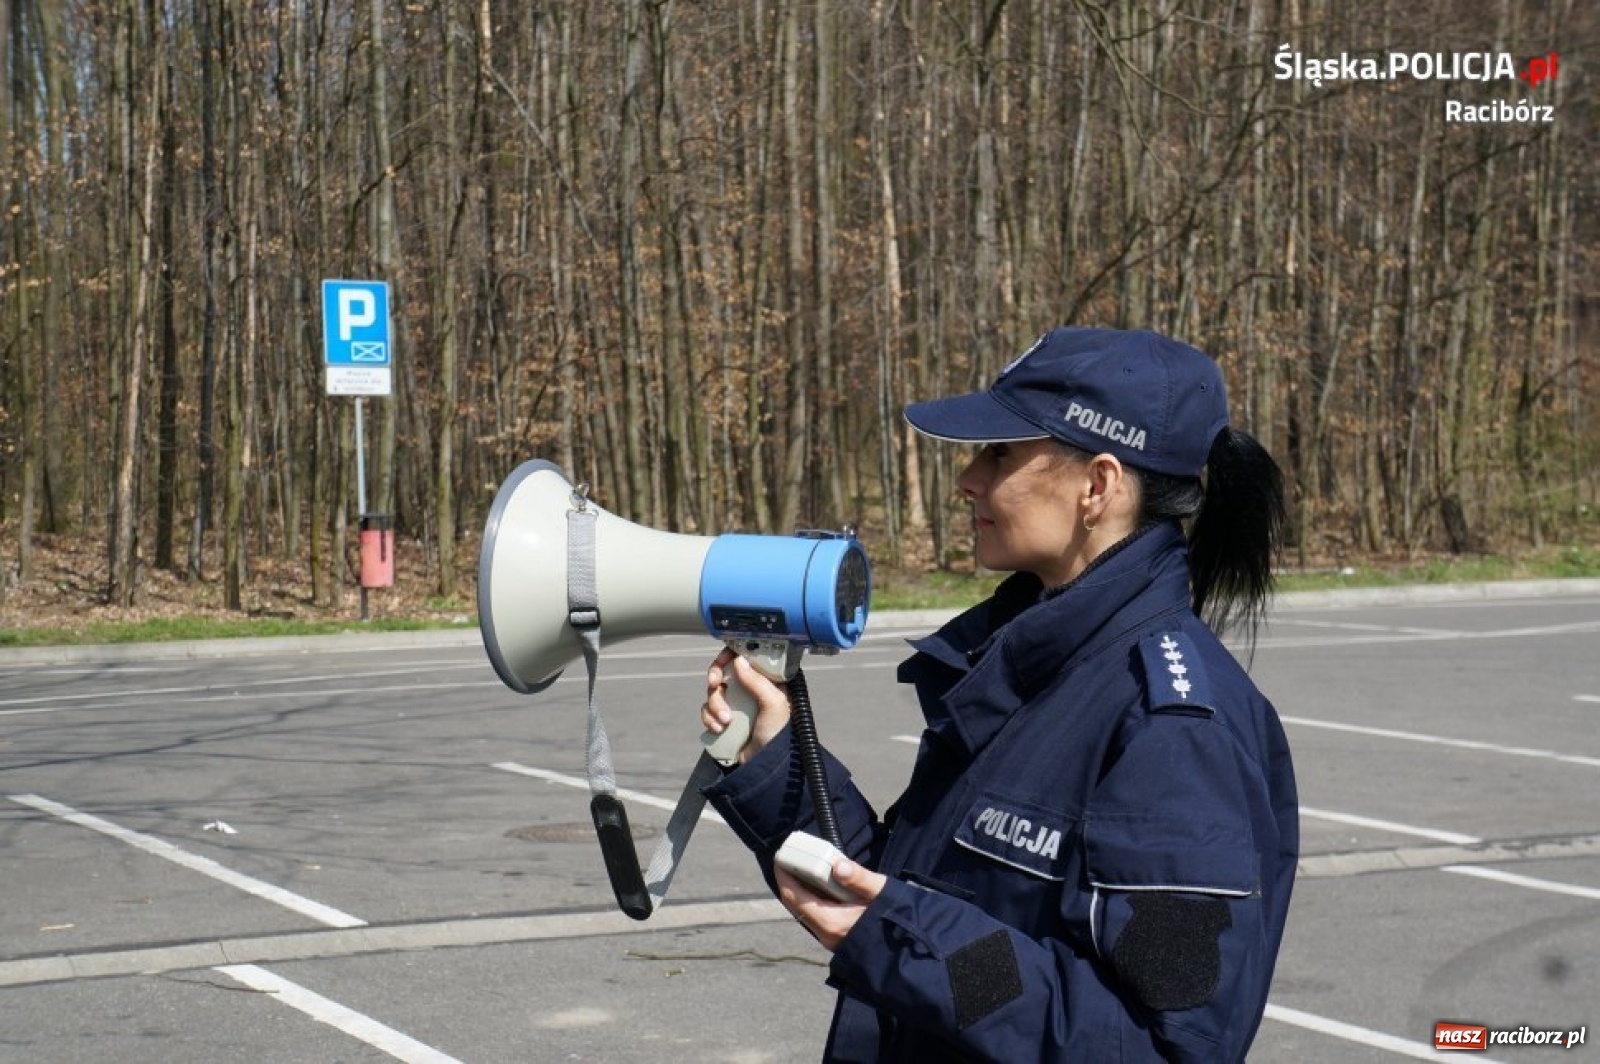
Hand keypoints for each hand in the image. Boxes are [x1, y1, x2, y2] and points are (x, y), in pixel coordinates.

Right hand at [701, 647, 791, 764]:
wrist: (764, 763)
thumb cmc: (777, 732)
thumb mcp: (773, 704)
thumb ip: (757, 681)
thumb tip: (739, 660)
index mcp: (766, 679)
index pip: (746, 656)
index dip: (731, 654)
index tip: (723, 660)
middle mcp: (749, 688)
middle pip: (724, 670)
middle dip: (716, 677)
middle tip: (715, 684)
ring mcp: (735, 702)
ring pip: (713, 691)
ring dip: (715, 705)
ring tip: (725, 722)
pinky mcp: (723, 716)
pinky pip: (707, 709)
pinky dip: (709, 718)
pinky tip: (719, 729)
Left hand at [777, 857, 887, 951]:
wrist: (910, 952)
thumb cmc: (897, 922)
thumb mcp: (881, 894)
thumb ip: (860, 878)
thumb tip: (838, 865)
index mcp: (831, 923)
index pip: (794, 898)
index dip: (784, 876)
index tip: (780, 857)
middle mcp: (826, 934)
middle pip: (797, 905)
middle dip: (792, 880)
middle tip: (793, 857)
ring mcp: (831, 939)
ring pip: (807, 911)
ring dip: (804, 890)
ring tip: (809, 867)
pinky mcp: (838, 940)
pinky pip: (818, 917)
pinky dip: (815, 899)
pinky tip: (826, 885)